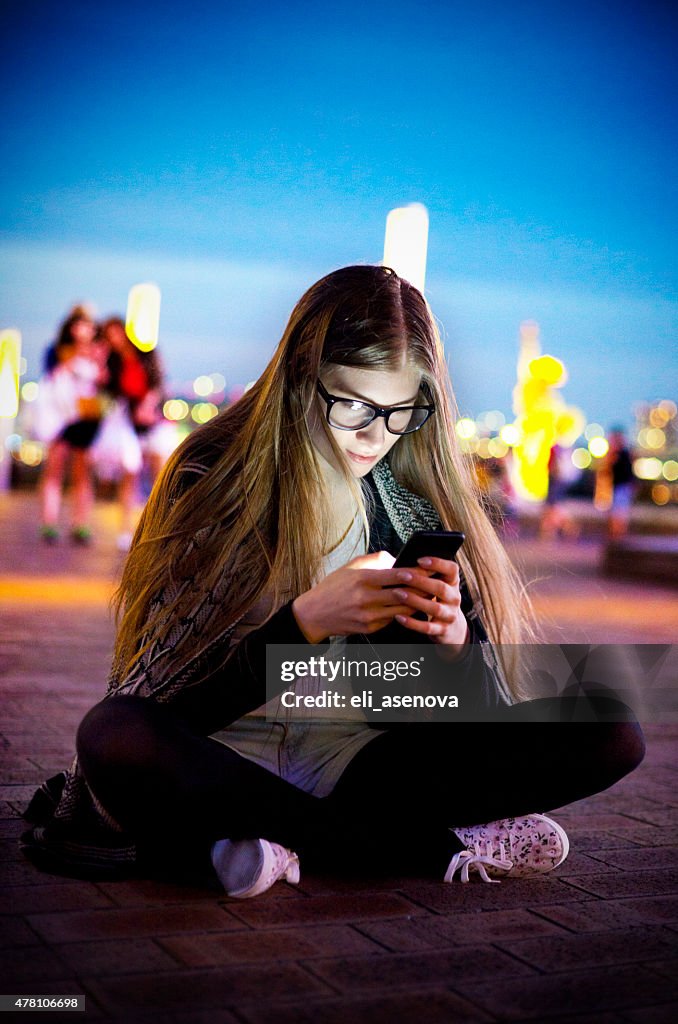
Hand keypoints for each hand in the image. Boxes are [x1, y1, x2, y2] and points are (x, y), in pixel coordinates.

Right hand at [292, 550, 418, 642]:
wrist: (315, 613)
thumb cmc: (334, 587)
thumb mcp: (350, 568)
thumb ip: (374, 560)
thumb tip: (395, 558)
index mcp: (362, 580)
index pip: (394, 575)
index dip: (414, 572)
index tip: (427, 568)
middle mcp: (365, 598)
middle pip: (402, 594)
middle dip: (420, 589)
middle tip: (435, 583)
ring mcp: (368, 616)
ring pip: (401, 610)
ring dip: (416, 603)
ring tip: (428, 596)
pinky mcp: (369, 628)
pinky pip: (392, 620)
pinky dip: (403, 614)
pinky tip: (412, 608)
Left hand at [391, 556, 468, 652]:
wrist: (452, 628)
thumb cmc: (438, 600)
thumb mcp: (439, 586)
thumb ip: (427, 576)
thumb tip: (403, 563)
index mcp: (453, 583)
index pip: (452, 569)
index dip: (438, 563)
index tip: (420, 560)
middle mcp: (454, 598)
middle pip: (441, 588)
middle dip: (420, 581)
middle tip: (402, 575)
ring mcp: (450, 615)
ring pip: (434, 608)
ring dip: (415, 600)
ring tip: (398, 593)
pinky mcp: (442, 630)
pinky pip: (427, 627)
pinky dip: (412, 623)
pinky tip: (398, 617)